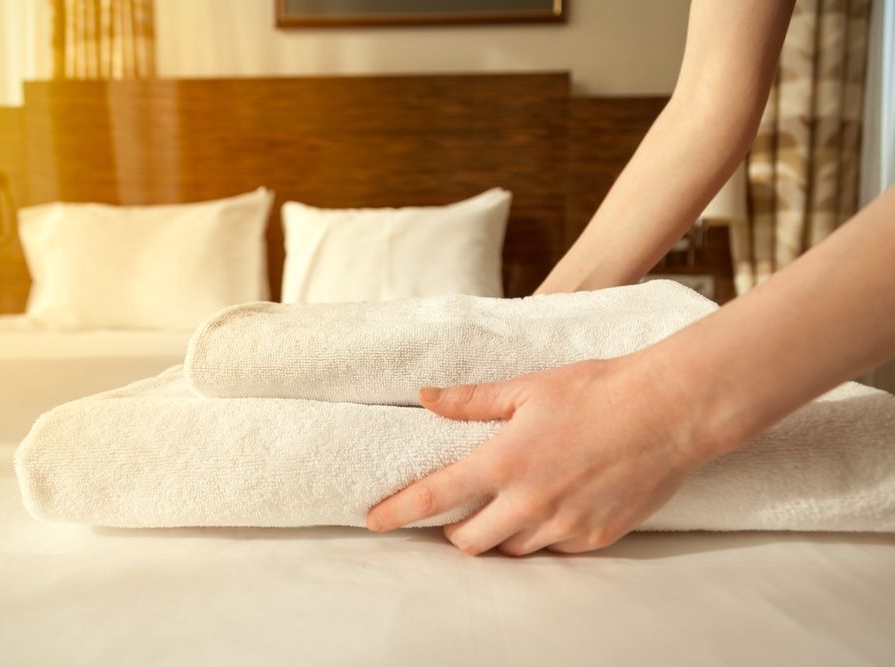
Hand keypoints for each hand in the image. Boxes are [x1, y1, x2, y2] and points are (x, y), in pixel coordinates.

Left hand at [366, 355, 712, 555]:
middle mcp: (529, 502)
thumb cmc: (596, 390)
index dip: (397, 512)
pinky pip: (553, 551)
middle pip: (469, 543)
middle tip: (458, 513)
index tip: (374, 519)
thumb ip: (471, 400)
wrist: (667, 411)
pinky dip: (540, 537)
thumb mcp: (528, 387)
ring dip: (499, 535)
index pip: (434, 498)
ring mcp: (563, 525)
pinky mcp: (595, 536)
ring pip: (511, 551)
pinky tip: (549, 509)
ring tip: (507, 508)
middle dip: (454, 533)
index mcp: (504, 462)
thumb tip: (427, 397)